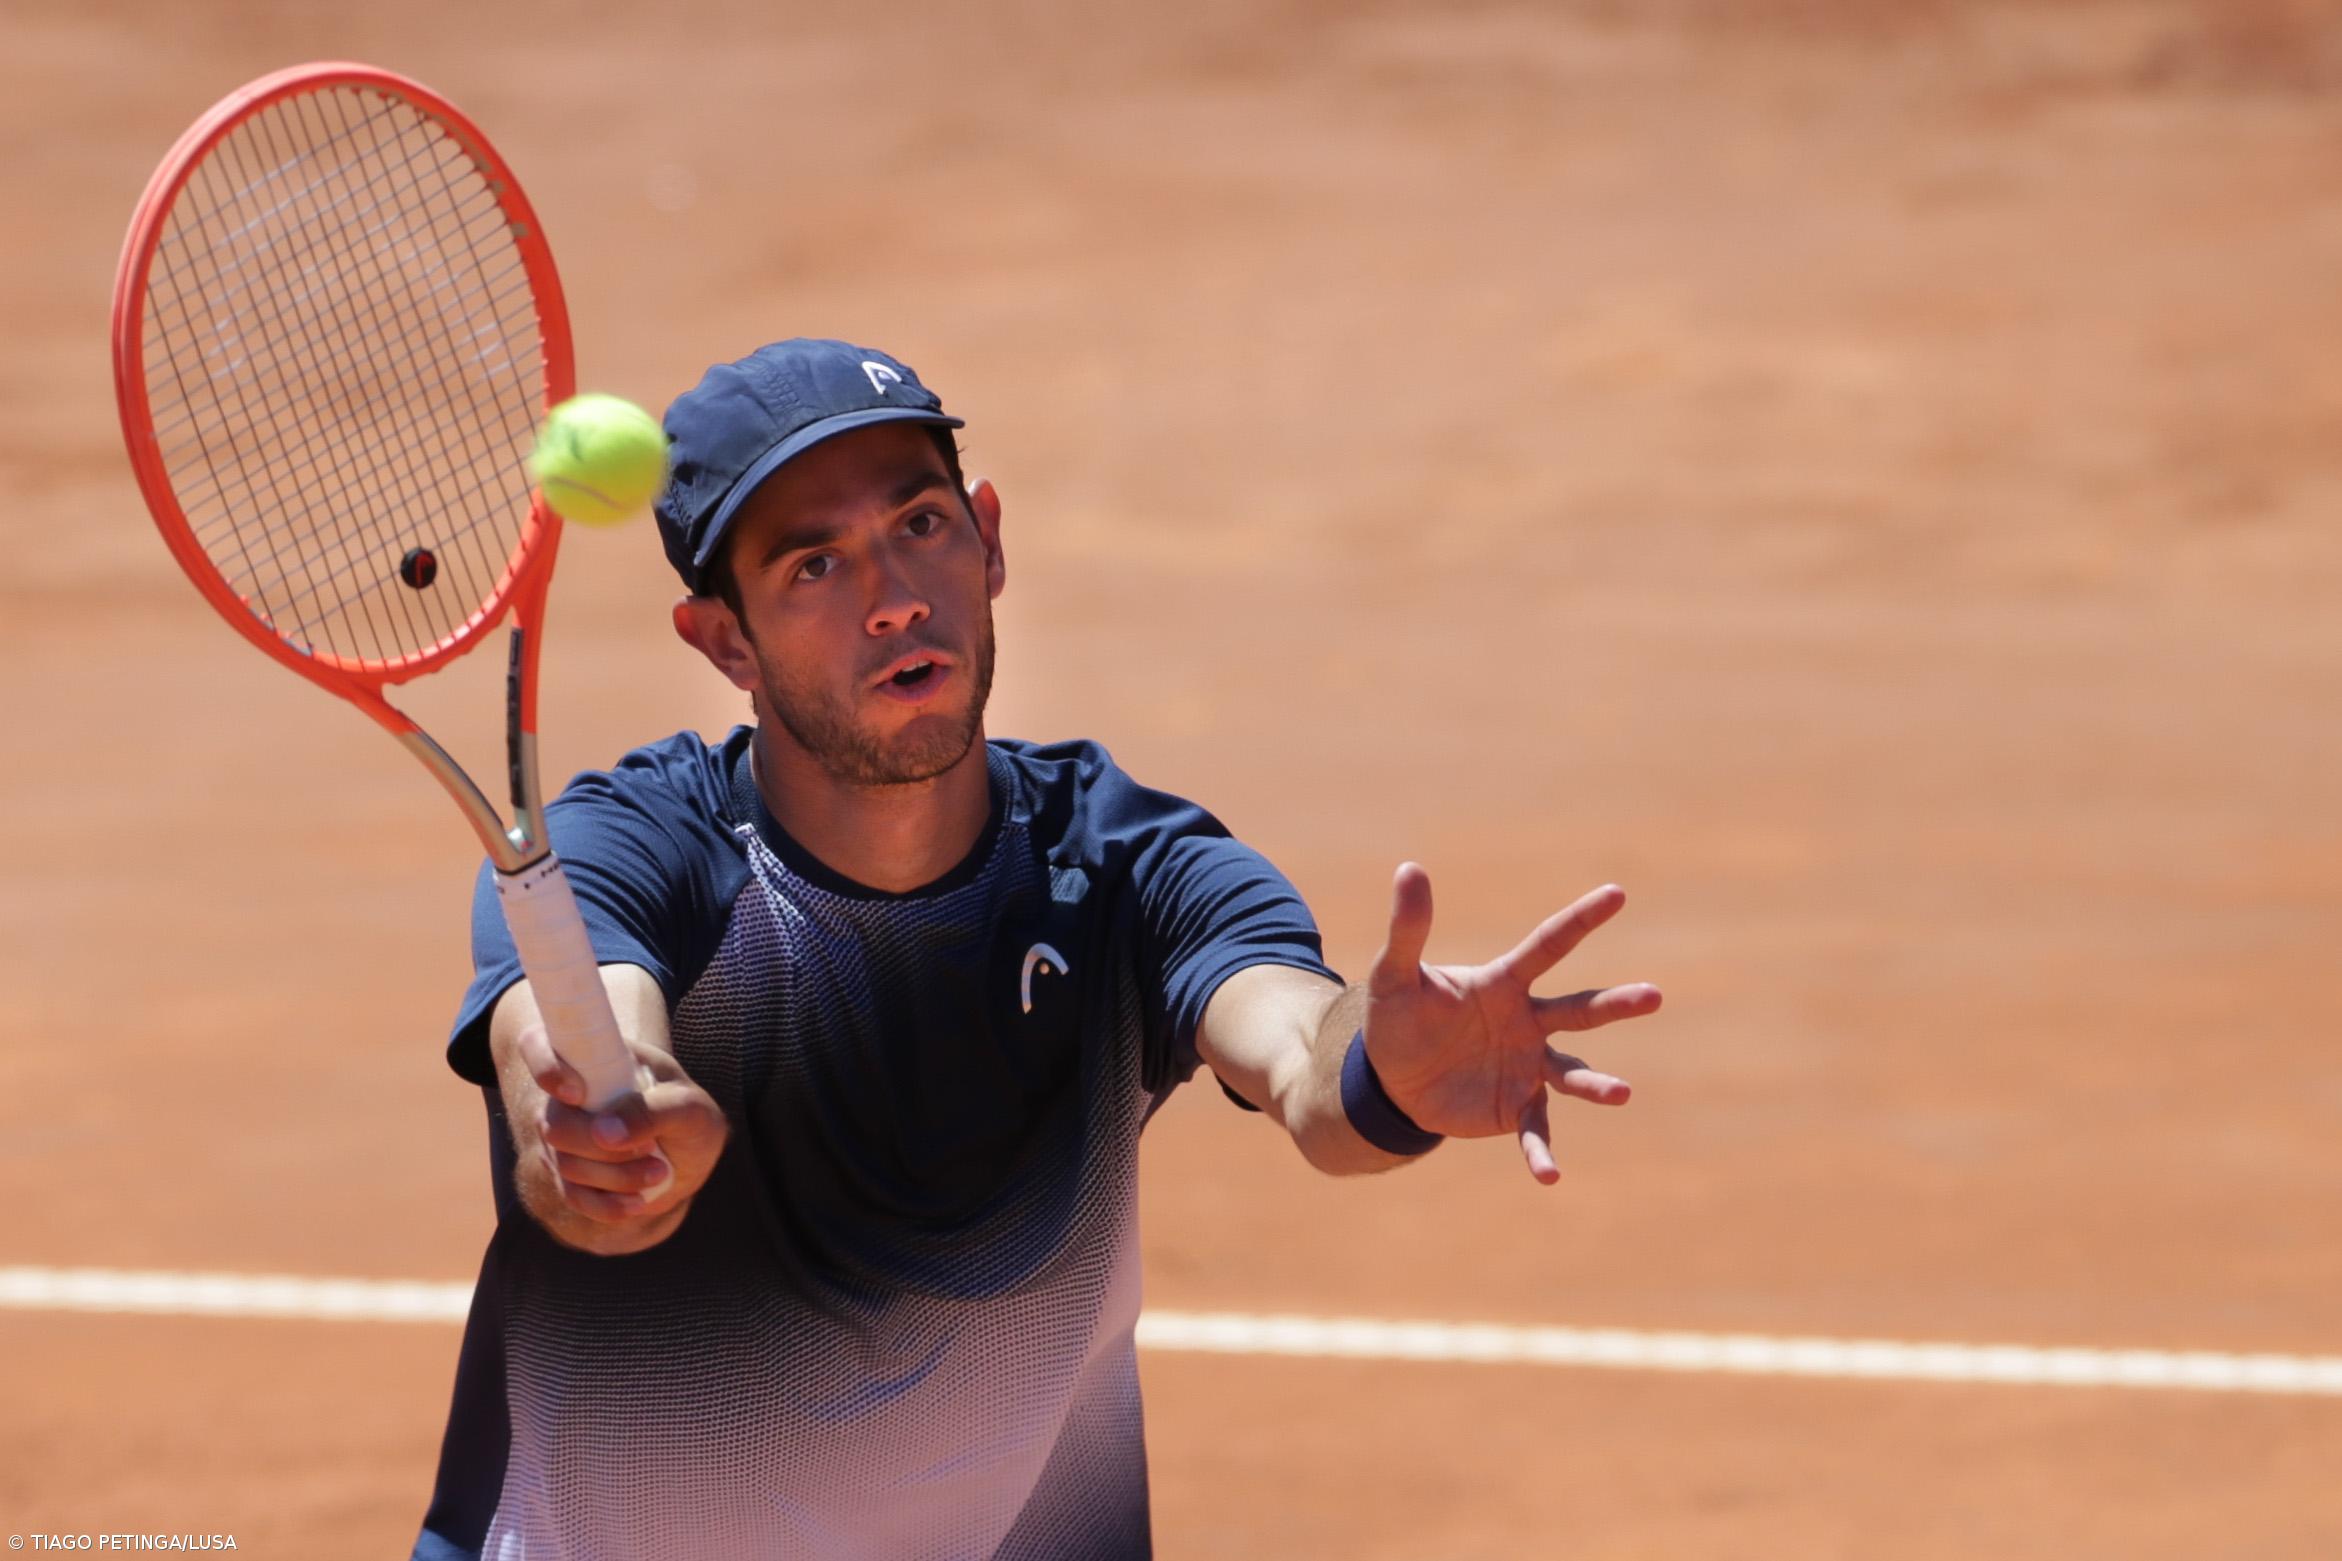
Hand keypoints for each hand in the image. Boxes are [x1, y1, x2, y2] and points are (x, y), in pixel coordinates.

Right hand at [518, 1023, 728, 1224]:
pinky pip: (573, 1196)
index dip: (545, 1065)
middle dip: (600, 1146)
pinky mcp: (568, 1176)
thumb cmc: (690, 1116)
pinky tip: (638, 1201)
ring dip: (616, 1176)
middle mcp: (568, 1096)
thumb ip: (652, 1111)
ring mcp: (563, 1137)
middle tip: (651, 1149)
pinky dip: (608, 1204)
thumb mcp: (689, 1107)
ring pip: (565, 1164)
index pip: (539, 1044)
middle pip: (553, 1123)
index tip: (575, 1093)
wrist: (692, 1156)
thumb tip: (604, 1133)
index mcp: (595, 1058)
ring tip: (659, 1172)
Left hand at [1363, 864, 1660, 1185]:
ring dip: (1596, 1084)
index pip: (1549, 945)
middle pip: (1578, 1009)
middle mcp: (1528, 1022)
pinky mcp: (1516, 1108)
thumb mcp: (1394, 975)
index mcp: (1504, 983)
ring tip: (1621, 1092)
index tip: (1616, 893)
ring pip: (1572, 1074)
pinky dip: (1542, 1154)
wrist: (1392, 1079)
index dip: (1581, 919)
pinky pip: (1536, 1131)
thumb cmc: (1397, 1018)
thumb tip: (1409, 868)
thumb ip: (1407, 928)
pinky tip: (1550, 1177)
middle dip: (1615, 1004)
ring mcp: (1527, 1067)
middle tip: (1652, 996)